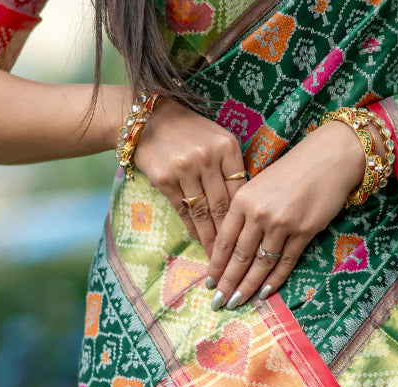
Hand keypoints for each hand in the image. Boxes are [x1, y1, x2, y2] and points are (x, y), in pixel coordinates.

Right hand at [134, 98, 246, 257]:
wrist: (148, 117)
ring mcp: (184, 168)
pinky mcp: (164, 179)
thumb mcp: (217, 140)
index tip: (250, 238)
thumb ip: (231, 168)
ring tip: (217, 257)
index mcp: (227, 147)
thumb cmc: (190, 131)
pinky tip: (199, 240)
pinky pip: (182, 211)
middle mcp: (207, 157)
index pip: (240, 190)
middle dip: (229, 236)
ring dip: (210, 239)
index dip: (245, 217)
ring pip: (203, 213)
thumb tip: (244, 209)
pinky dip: (192, 228)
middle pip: (222, 206)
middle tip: (235, 259)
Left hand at [205, 121, 366, 309]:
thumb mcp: (259, 185)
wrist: (327, 158)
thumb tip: (233, 247)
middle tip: (219, 303)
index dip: (216, 265)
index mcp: (243, 199)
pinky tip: (264, 293)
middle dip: (228, 283)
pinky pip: (285, 262)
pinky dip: (274, 280)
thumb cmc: (291, 171)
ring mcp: (282, 224)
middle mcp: (259, 213)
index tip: (209, 283)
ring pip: (261, 264)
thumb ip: (245, 212)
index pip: (224, 240)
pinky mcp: (304, 232)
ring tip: (238, 303)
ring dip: (248, 287)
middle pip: (239, 256)